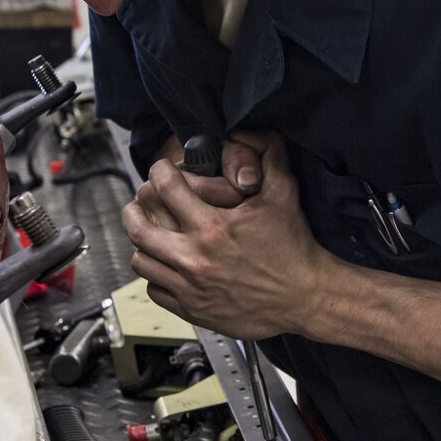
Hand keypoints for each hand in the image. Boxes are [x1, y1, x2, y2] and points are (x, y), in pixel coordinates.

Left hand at [122, 131, 325, 339]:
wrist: (305, 297)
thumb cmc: (294, 247)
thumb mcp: (284, 193)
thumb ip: (269, 156)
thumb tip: (253, 131)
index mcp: (212, 227)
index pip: (165, 188)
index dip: (159, 171)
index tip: (162, 170)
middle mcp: (195, 258)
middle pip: (138, 228)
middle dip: (134, 209)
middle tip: (140, 202)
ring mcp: (191, 287)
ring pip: (141, 261)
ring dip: (143, 243)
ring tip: (151, 233)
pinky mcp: (193, 309)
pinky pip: (155, 290)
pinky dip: (156, 275)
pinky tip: (167, 264)